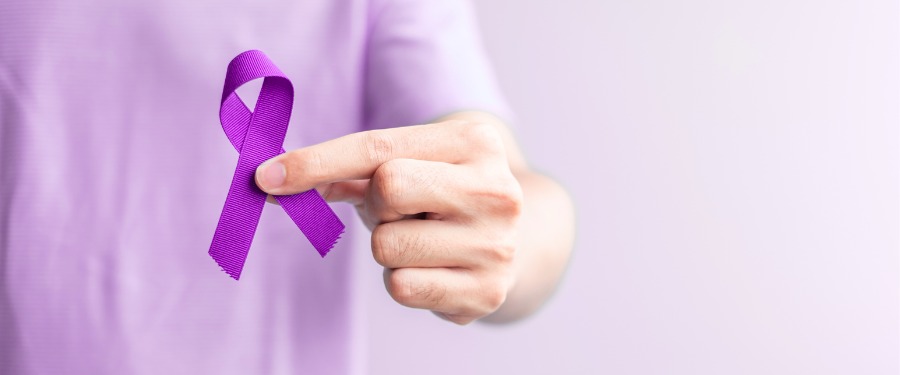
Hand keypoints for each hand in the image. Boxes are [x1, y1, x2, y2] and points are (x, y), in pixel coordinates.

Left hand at [255, 120, 523, 323]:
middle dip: (376, 203)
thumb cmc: (445, 196)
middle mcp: (496, 190)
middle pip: (386, 188)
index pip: (378, 147)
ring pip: (387, 246)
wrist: (519, 242)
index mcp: (475, 143)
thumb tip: (274, 180)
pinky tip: (432, 269)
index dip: (315, 161)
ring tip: (422, 240)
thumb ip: (347, 170)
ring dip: (388, 247)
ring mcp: (496, 244)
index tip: (265, 177)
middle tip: (400, 210)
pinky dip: (401, 279)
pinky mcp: (487, 292)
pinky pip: (400, 286)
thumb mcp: (410, 166)